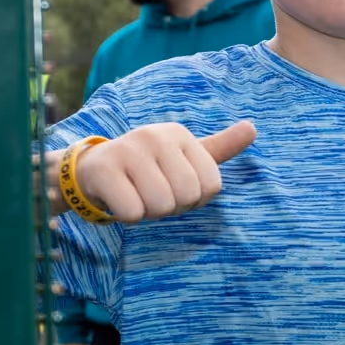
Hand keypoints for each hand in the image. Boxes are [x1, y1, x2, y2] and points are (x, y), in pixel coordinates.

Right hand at [74, 120, 257, 224]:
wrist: (92, 170)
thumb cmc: (148, 167)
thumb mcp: (185, 155)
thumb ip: (220, 147)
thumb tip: (253, 128)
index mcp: (180, 134)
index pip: (211, 186)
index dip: (195, 199)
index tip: (175, 186)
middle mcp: (155, 135)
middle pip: (188, 197)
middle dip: (172, 206)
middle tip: (153, 192)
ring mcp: (128, 149)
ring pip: (162, 206)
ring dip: (150, 212)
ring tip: (137, 194)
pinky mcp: (104, 169)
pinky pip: (134, 212)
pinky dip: (129, 216)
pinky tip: (119, 198)